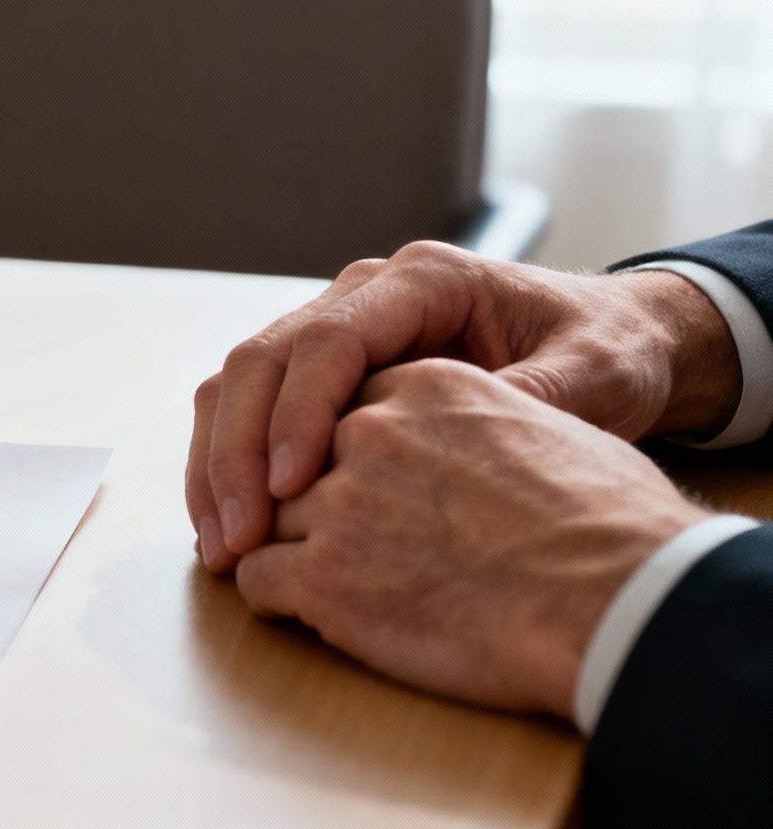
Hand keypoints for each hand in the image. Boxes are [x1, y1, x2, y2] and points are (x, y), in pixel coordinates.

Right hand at [187, 241, 739, 571]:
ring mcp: (333, 330)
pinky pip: (250, 411)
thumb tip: (467, 448)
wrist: (609, 339)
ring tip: (221, 547)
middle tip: (237, 536)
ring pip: (238, 384)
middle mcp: (364, 295)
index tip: (290, 488)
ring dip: (217, 465)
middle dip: (236, 451)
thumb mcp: (596, 375)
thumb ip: (537, 401)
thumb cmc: (606, 352)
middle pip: (262, 359)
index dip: (298, 412)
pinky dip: (230, 470)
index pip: (330, 339)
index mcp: (424, 281)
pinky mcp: (320, 374)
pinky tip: (233, 529)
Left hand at [234, 359, 706, 718]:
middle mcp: (372, 432)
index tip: (326, 472)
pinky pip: (259, 577)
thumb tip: (476, 450)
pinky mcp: (324, 576)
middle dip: (277, 488)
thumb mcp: (551, 426)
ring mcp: (339, 501)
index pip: (345, 402)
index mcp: (428, 386)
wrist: (620, 598)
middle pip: (293, 451)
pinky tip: (290, 607)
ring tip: (279, 568)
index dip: (330, 442)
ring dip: (270, 541)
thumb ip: (486, 419)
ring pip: (265, 512)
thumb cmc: (614, 527)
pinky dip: (266, 593)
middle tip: (270, 523)